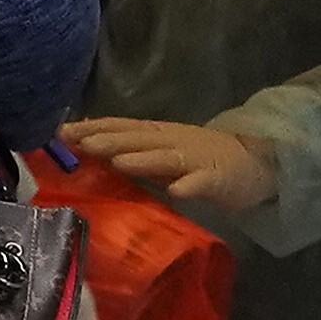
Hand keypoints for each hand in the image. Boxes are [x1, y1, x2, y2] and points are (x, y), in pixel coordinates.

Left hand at [63, 118, 280, 227]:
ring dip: (143, 159)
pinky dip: (190, 185)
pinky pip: (203, 182)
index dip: (94, 128)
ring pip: (167, 157)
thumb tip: (90, 151)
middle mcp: (175, 141)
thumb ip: (134, 153)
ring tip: (117, 161)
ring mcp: (198, 159)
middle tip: (79, 142)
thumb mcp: (165, 154)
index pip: (123, 128)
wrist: (258, 165)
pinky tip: (177, 191)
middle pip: (139, 139)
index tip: (62, 132)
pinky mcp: (219, 179)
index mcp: (160, 135)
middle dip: (109, 140)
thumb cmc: (204, 161)